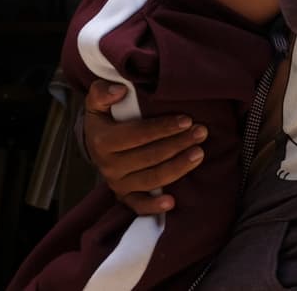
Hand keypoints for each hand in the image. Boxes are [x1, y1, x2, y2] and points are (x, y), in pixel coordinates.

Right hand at [83, 80, 206, 214]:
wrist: (96, 141)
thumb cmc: (105, 117)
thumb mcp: (97, 100)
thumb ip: (103, 92)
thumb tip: (120, 90)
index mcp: (103, 141)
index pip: (138, 135)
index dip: (163, 128)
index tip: (186, 120)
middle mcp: (109, 166)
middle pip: (150, 157)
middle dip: (178, 144)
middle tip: (201, 132)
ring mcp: (117, 183)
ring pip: (151, 179)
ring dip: (178, 167)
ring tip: (199, 153)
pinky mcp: (124, 196)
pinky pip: (138, 205)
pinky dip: (154, 206)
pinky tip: (172, 202)